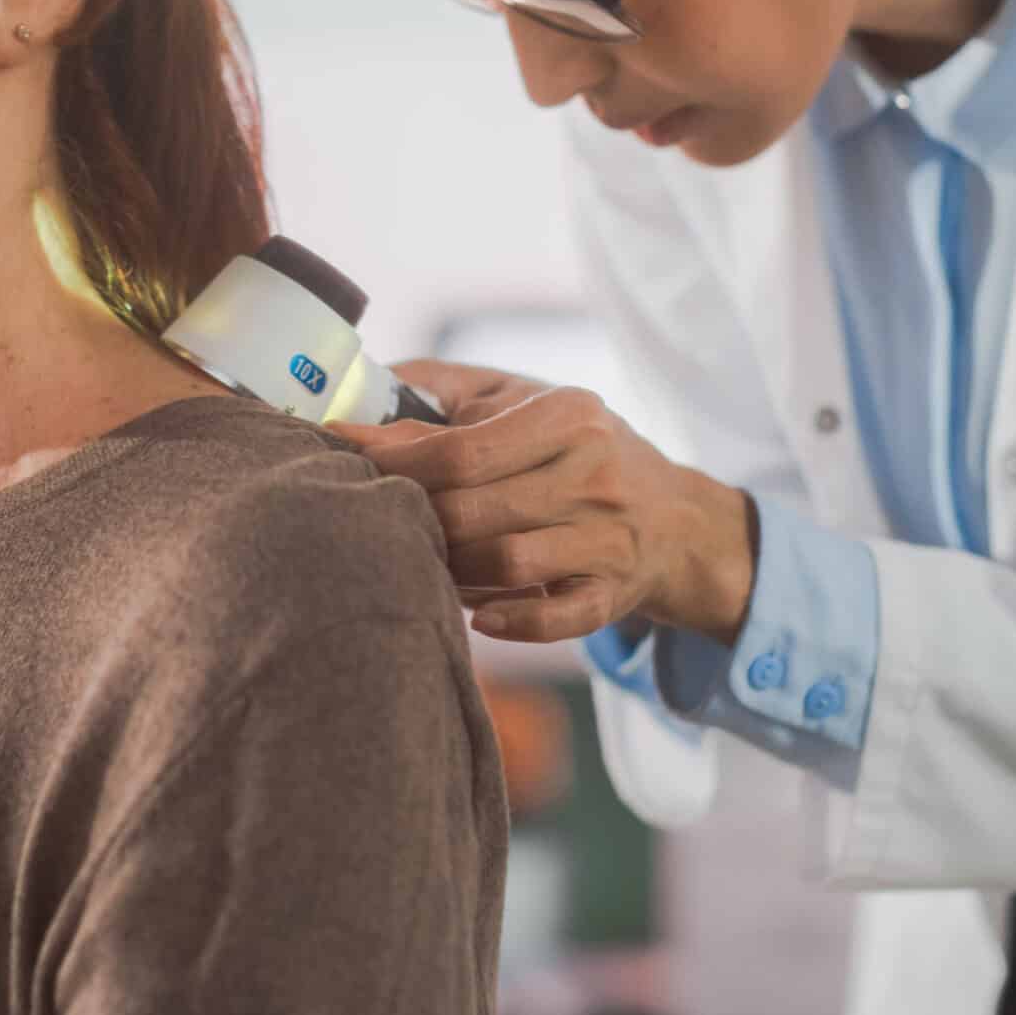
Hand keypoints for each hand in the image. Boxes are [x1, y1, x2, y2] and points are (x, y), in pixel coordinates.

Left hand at [330, 359, 757, 644]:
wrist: (676, 516)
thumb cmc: (576, 449)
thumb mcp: (525, 401)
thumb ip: (444, 394)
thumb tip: (359, 400)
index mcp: (568, 415)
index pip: (463, 448)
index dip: (393, 459)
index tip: (339, 453)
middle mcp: (595, 473)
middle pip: (474, 509)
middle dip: (416, 519)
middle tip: (378, 522)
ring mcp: (610, 538)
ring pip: (506, 561)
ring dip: (453, 570)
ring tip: (427, 562)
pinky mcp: (616, 593)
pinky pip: (557, 617)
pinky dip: (511, 621)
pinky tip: (478, 615)